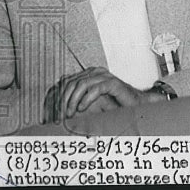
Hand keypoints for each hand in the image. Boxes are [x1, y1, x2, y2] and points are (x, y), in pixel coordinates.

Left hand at [44, 67, 162, 120]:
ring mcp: (105, 76)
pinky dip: (86, 99)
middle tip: (60, 116)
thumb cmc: (113, 104)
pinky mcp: (113, 83)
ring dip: (73, 101)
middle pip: (70, 82)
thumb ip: (75, 100)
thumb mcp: (89, 103)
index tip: (53, 113)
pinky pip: (96, 88)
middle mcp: (95, 72)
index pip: (65, 82)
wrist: (135, 104)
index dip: (57, 97)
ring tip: (71, 114)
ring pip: (81, 84)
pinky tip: (83, 109)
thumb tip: (55, 107)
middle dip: (62, 101)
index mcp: (88, 74)